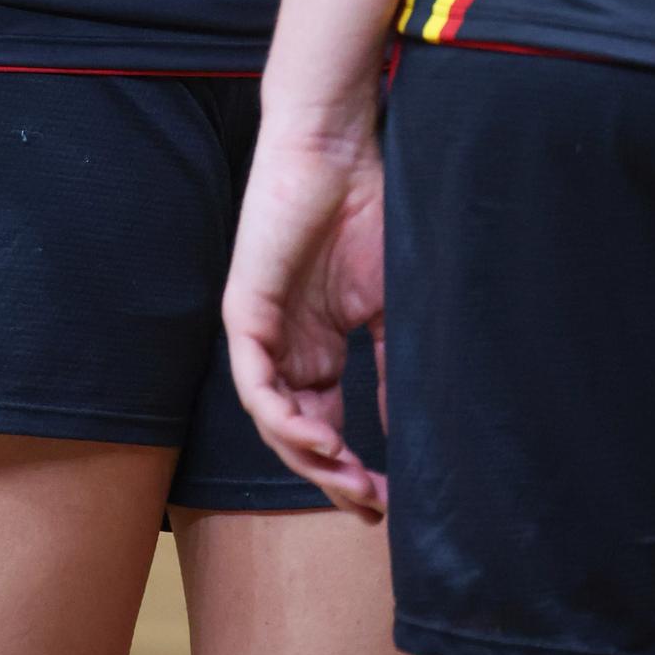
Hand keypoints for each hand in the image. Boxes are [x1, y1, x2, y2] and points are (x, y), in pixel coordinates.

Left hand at [224, 110, 388, 519]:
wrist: (339, 148)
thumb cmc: (369, 210)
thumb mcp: (390, 303)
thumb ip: (391, 366)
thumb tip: (410, 432)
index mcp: (317, 347)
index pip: (326, 425)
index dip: (351, 468)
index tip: (389, 502)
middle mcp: (285, 348)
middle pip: (298, 435)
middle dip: (333, 477)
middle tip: (372, 507)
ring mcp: (262, 332)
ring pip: (274, 421)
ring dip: (311, 459)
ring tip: (352, 482)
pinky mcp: (244, 312)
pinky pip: (255, 383)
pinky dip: (284, 419)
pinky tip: (321, 440)